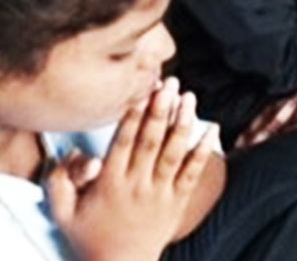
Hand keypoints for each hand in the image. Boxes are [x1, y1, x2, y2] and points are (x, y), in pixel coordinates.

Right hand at [50, 79, 216, 260]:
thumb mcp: (63, 213)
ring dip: (183, 123)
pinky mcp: (178, 201)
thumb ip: (60, 182)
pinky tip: (213, 130)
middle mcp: (137, 185)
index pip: (123, 143)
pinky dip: (204, 151)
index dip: (133, 116)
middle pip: (151, 141)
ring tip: (189, 97)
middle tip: (170, 83)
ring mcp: (160, 193)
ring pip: (174, 153)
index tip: (141, 92)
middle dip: (160, 110)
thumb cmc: (90, 236)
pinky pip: (194, 173)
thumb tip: (71, 155)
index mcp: (109, 184)